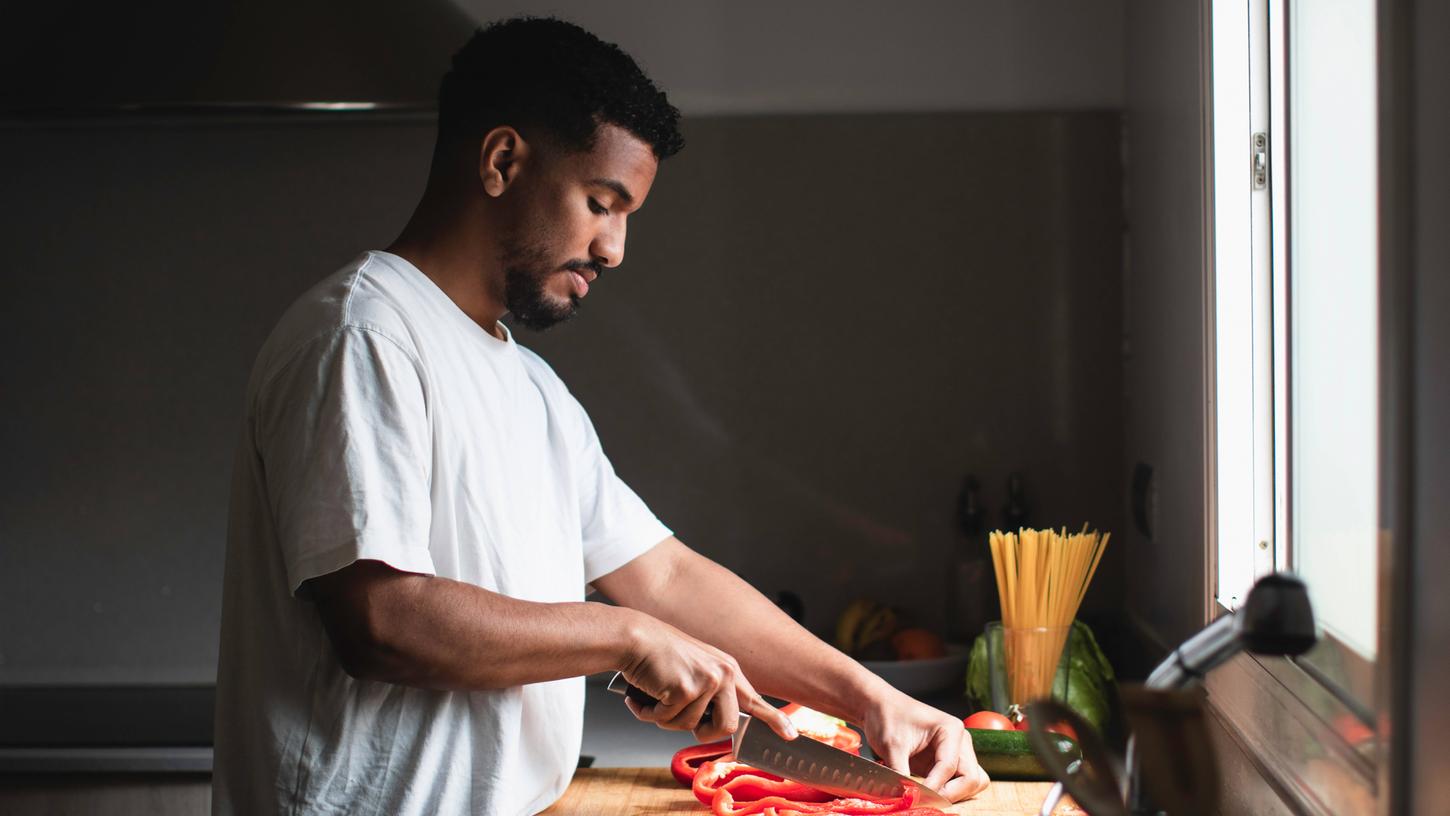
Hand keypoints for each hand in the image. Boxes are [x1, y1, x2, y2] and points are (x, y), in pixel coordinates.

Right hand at [619, 612, 797, 743]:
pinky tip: (644, 693)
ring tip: (655, 696)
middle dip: (701, 732)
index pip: (756, 701)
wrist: (634, 638)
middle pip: (727, 726)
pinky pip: (668, 720)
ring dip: (666, 718)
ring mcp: (708, 680)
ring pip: (691, 727)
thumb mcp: (695, 670)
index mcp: (728, 669)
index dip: (774, 720)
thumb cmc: (658, 657)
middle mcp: (724, 673)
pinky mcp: (686, 688)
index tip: (791, 734)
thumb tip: (717, 725)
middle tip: (677, 716)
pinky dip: (649, 712)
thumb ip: (710, 695)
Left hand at [859, 689, 990, 801]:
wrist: (880, 707)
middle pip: (971, 778)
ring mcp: (957, 752)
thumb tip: (906, 796)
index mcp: (951, 730)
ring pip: (971, 783)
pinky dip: (949, 792)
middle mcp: (960, 741)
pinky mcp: (947, 763)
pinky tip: (928, 793)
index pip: (949, 767)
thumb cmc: (887, 717)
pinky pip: (959, 784)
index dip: (934, 786)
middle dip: (950, 793)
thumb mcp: (892, 746)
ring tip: (928, 796)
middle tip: (925, 799)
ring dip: (954, 794)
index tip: (915, 796)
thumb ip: (901, 773)